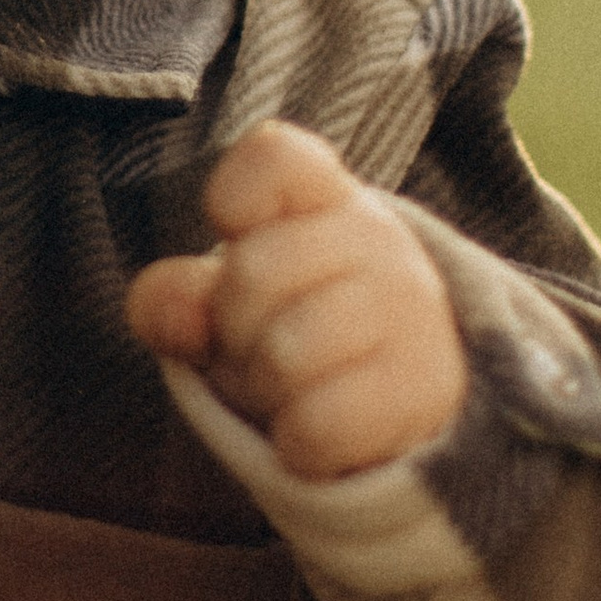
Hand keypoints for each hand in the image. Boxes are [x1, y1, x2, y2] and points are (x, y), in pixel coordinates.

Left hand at [127, 120, 467, 478]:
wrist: (406, 409)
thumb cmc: (299, 336)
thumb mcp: (229, 306)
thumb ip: (178, 298)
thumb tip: (180, 315)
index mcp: (327, 196)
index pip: (274, 155)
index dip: (233, 200)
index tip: (241, 236)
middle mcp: (380, 241)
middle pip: (250, 273)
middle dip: (234, 328)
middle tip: (268, 343)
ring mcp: (413, 313)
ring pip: (283, 356)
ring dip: (267, 391)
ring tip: (297, 387)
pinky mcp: (423, 392)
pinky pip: (315, 427)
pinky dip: (299, 445)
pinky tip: (321, 430)